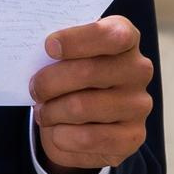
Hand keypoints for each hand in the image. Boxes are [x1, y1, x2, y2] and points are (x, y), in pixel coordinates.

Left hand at [30, 15, 154, 173]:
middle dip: (49, 82)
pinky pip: (87, 138)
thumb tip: (37, 55)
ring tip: (44, 112)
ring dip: (51, 112)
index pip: (112, 35)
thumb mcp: (67, 55)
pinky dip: (61, 136)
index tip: (49, 47)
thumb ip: (59, 51)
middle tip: (34, 89)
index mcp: (126, 38)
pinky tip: (57, 132)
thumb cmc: (73, 75)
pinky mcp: (132, 137)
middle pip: (88, 72)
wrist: (87, 118)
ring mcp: (139, 105)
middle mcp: (139, 70)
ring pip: (81, 107)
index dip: (77, 40)